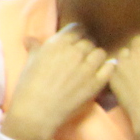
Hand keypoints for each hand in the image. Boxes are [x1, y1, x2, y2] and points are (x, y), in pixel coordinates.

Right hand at [0, 23, 110, 139]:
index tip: (73, 42)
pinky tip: (100, 73)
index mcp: (58, 43)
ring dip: (95, 58)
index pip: (77, 28)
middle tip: (79, 58)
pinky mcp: (97, 82)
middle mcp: (75, 51)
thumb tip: (28, 39)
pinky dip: (107, 68)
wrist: (36, 111)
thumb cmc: (28, 86)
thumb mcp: (29, 63)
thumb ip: (34, 48)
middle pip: (89, 41)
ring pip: (100, 53)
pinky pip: (110, 67)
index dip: (76, 35)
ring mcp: (88, 67)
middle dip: (85, 48)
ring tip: (89, 67)